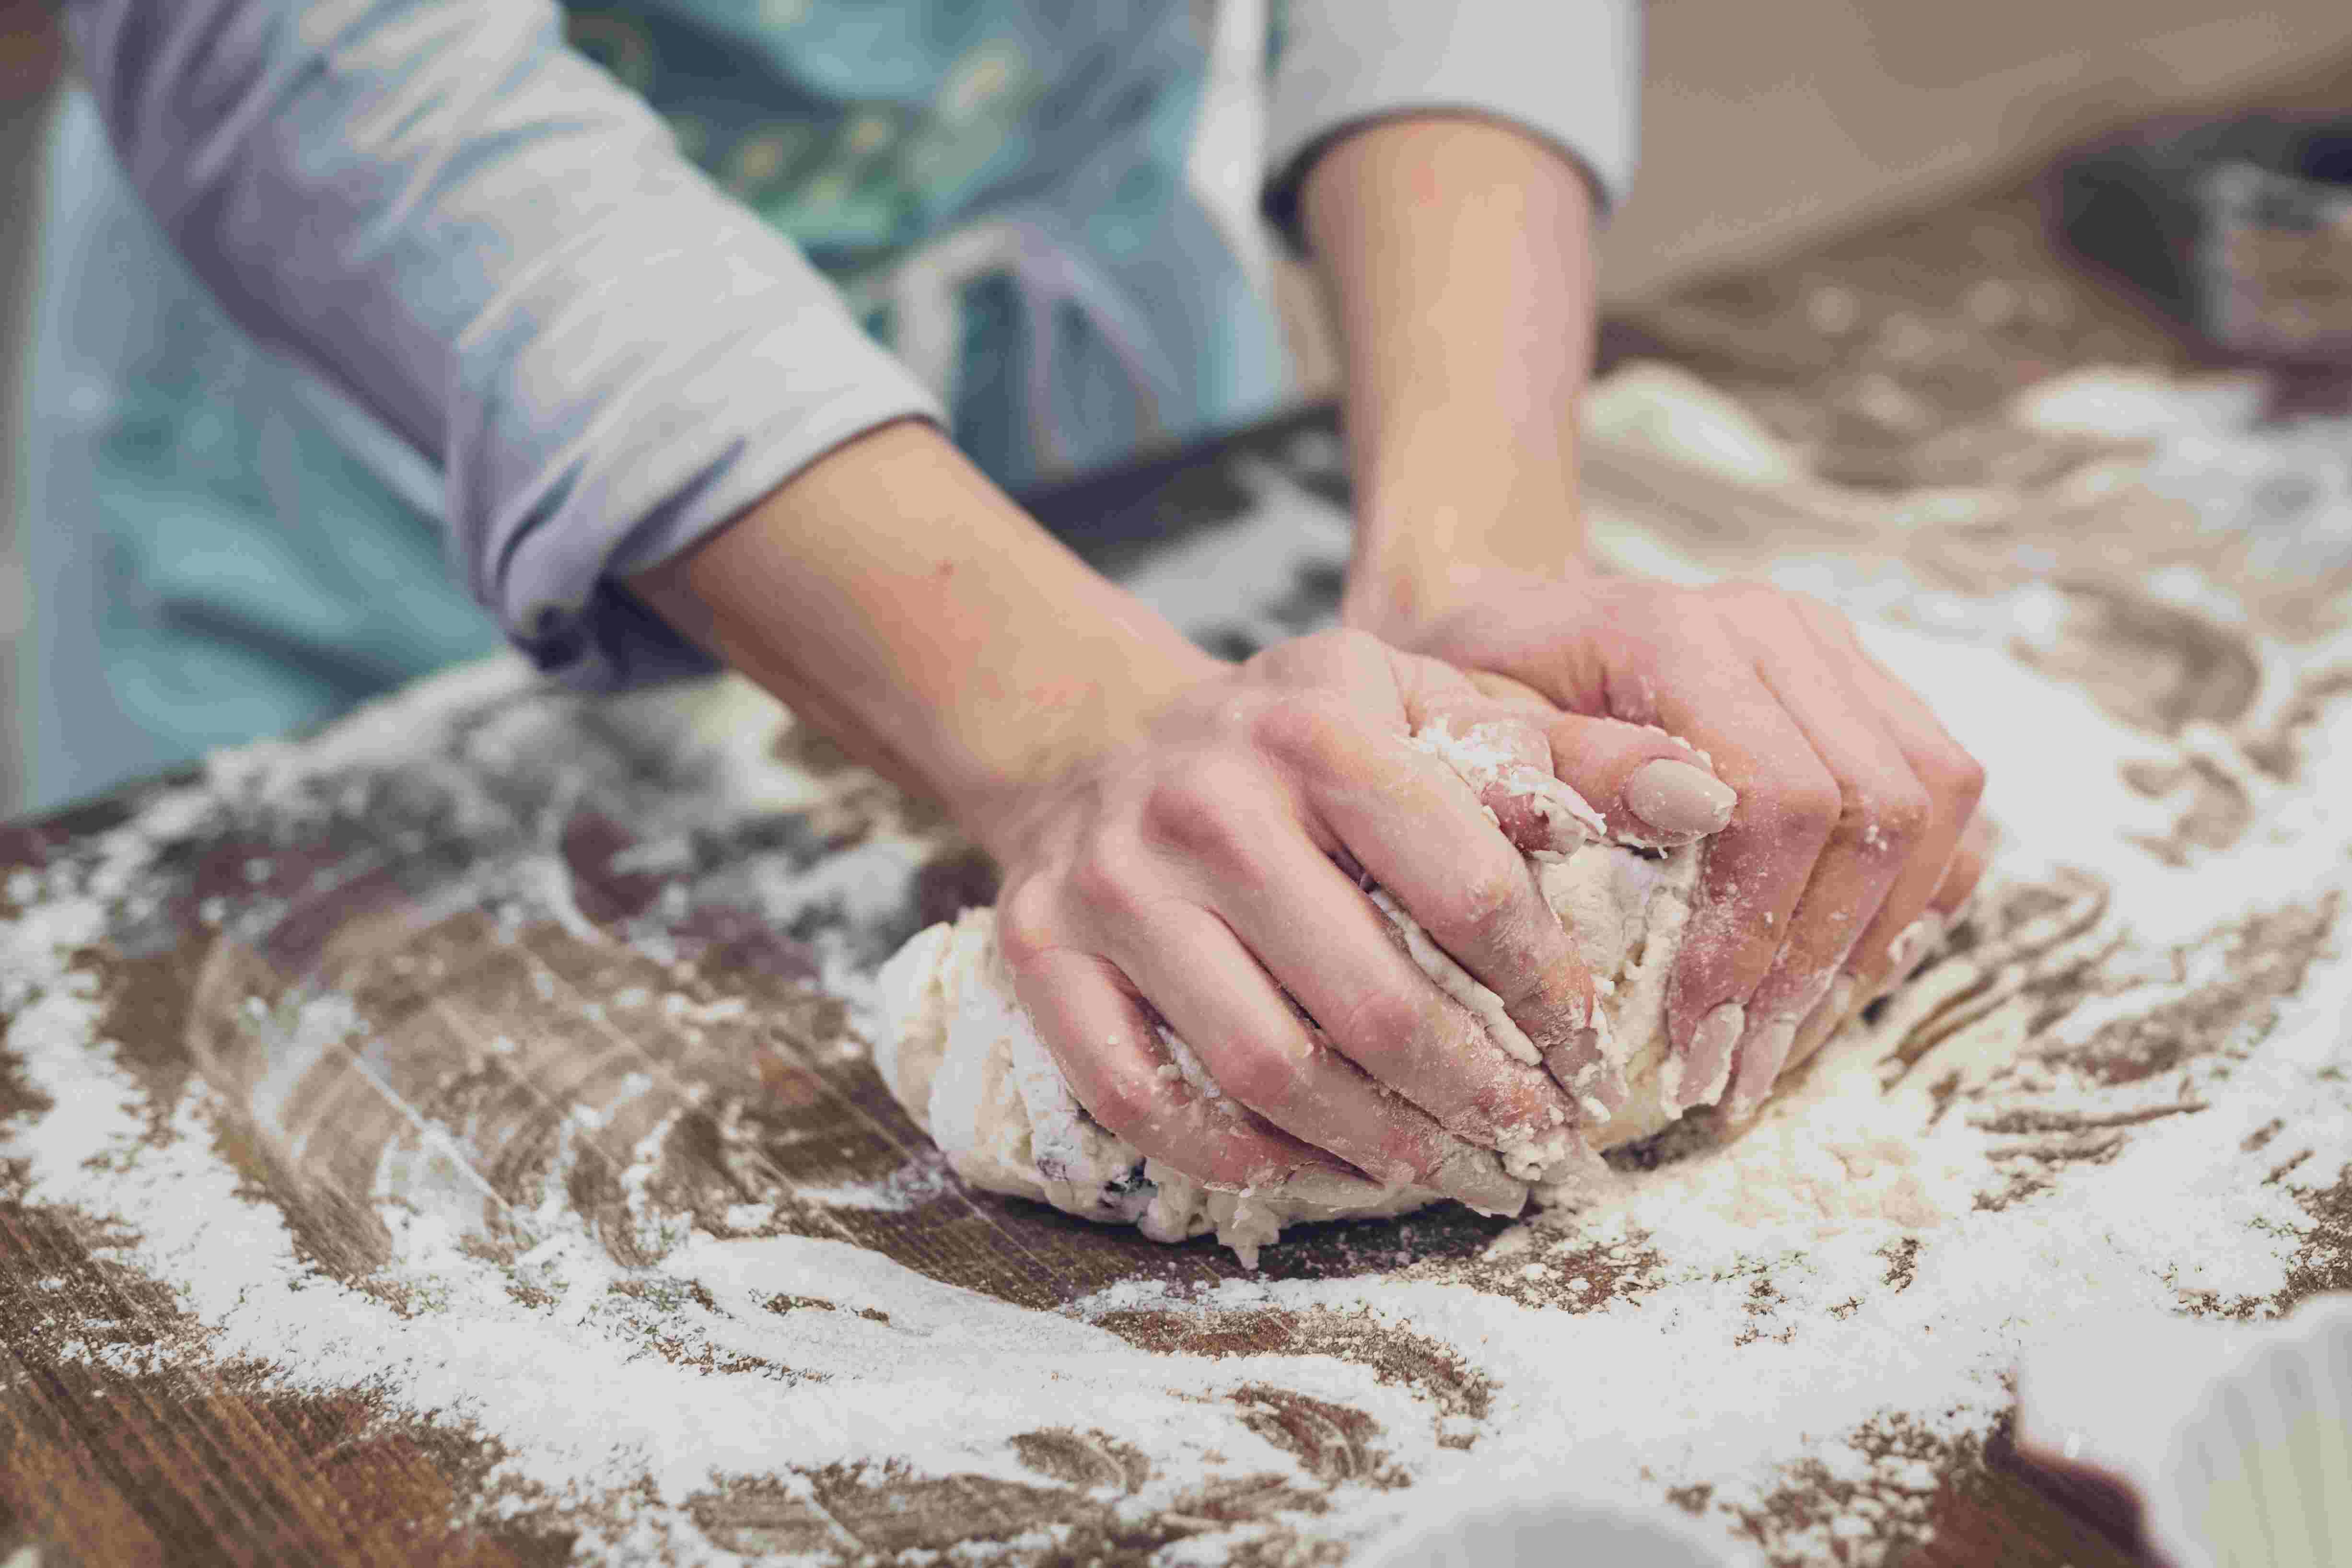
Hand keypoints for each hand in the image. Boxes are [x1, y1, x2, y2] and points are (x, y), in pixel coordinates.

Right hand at [981, 628, 1715, 1206]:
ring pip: (1261, 1064)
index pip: (1470, 886)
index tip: (1590, 1049)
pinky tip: (1308, 1168)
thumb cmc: (1308, 742)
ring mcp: (1112, 878)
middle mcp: (1204, 792)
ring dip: (1369, 1143)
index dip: (1549, 991)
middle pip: (1370, 1000)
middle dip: (1473, 1093)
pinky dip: (1234, 1156)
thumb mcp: (1432, 709)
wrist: (1109, 741)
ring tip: (1437, 1164)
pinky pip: (1141, 1097)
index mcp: (1320, 717)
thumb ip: (1572, 752)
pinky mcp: (1041, 949)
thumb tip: (1711, 795)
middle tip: (1530, 1136)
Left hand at [1367, 566, 1988, 1118]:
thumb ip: (1567, 768)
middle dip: (1813, 967)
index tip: (1696, 1036)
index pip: (1779, 796)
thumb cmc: (1470, 696)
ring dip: (1870, 946)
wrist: (1504, 626)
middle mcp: (1780, 629)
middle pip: (1874, 810)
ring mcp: (1838, 653)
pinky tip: (1833, 983)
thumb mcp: (1472, 735)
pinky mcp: (1870, 690)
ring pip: (1934, 806)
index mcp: (1679, 633)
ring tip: (1784, 1047)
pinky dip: (1909, 901)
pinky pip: (1946, 802)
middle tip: (1740, 1074)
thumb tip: (1691, 811)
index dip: (1753, 933)